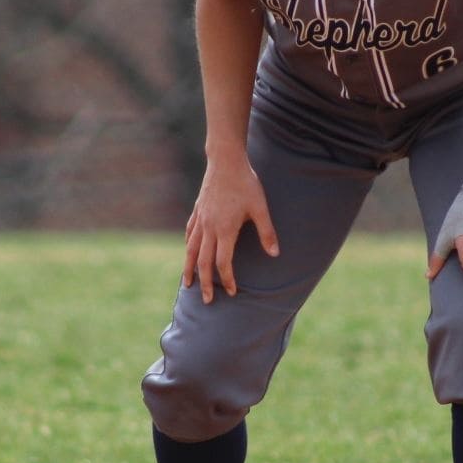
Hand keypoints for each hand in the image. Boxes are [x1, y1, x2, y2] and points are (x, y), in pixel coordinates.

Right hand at [182, 157, 278, 302]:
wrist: (225, 161)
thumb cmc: (245, 184)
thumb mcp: (261, 208)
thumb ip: (267, 232)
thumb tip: (275, 254)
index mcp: (224, 229)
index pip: (223, 262)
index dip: (227, 280)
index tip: (233, 292)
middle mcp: (209, 228)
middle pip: (203, 262)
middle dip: (205, 283)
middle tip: (207, 301)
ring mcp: (200, 219)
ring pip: (191, 250)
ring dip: (190, 269)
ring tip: (188, 284)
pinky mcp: (197, 211)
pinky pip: (190, 234)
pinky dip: (189, 247)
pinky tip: (189, 252)